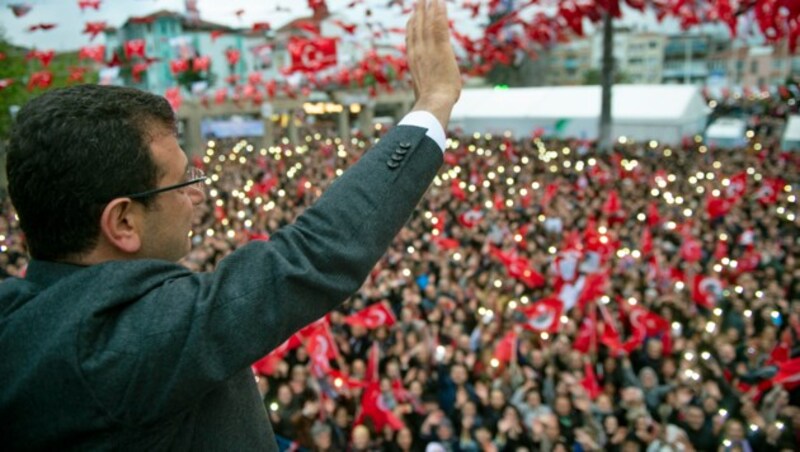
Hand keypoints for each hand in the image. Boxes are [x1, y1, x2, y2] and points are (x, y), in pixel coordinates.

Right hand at [405, 0, 461, 129]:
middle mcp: (418, 52)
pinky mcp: (441, 48)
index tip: (412, 17)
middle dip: (418, 12)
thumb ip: (425, 85)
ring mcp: (428, 49)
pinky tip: (440, 1)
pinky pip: (439, 24)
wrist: (433, 103)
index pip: (411, 39)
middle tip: (419, 0)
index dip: (411, 26)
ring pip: (427, 22)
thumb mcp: (425, 91)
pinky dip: (439, 12)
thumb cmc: (431, 103)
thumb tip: (427, 93)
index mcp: (413, 62)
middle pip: (417, 27)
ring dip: (428, 7)